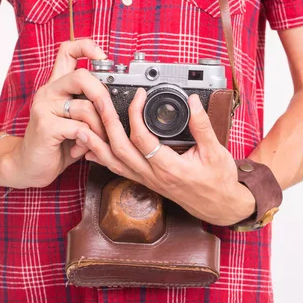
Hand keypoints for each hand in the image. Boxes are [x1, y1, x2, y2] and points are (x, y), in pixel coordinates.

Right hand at [0, 39, 114, 188]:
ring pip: (85, 107)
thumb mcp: (76, 122)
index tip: (103, 57)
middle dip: (103, 96)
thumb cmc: (56, 144)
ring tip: (98, 141)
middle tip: (110, 115)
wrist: (28, 166)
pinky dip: (88, 141)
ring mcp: (44, 107)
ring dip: (99, 128)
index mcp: (57, 86)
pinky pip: (79, 129)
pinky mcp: (45, 126)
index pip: (67, 51)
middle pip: (81, 76)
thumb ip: (91, 109)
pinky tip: (81, 150)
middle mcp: (49, 91)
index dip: (87, 47)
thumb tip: (119, 105)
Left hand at [74, 87, 255, 225]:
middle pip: (119, 150)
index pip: (142, 138)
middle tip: (100, 102)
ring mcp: (147, 180)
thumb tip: (193, 102)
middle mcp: (153, 176)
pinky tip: (92, 149)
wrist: (220, 207)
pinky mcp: (146, 181)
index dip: (135, 113)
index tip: (138, 95)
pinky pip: (119, 170)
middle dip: (106, 123)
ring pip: (114, 163)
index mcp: (170, 167)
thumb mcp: (216, 152)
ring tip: (82, 127)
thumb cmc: (219, 182)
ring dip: (96, 144)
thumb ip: (202, 126)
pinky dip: (103, 158)